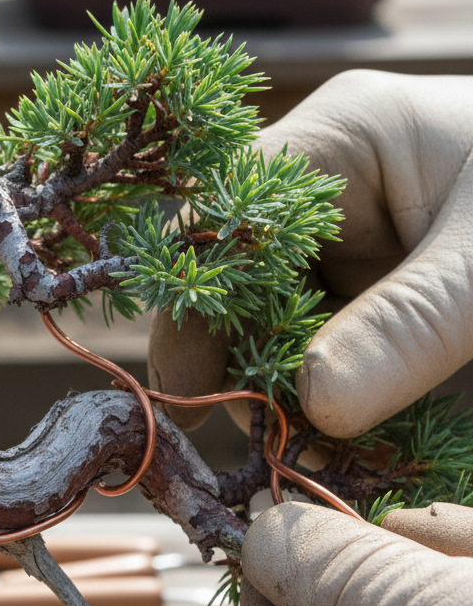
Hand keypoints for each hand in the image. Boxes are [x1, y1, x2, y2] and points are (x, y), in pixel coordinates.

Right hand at [148, 70, 472, 436]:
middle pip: (234, 282)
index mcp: (340, 141)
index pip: (223, 215)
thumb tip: (313, 405)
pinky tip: (330, 456)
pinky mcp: (371, 304)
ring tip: (292, 465)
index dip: (194, 299)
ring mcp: (346, 252)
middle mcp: (325, 195)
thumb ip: (412, 324)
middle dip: (235, 363)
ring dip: (276, 398)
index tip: (194, 389)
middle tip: (252, 448)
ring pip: (268, 331)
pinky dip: (319, 413)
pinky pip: (317, 362)